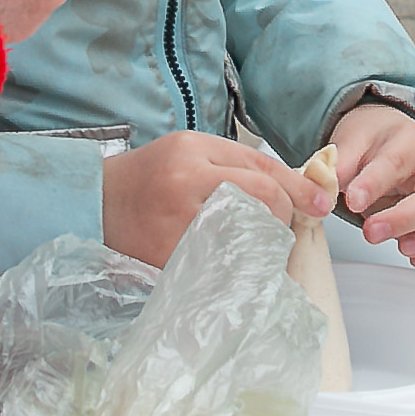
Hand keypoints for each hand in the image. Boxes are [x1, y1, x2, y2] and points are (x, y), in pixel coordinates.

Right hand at [102, 130, 311, 267]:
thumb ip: (237, 164)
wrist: (92, 205)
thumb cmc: (148, 177)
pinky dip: (236, 265)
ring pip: (248, 234)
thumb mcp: (188, 151)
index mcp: (191, 150)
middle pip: (262, 199)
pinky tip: (233, 261)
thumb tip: (294, 188)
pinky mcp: (169, 258)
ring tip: (256, 243)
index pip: (262, 168)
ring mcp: (176, 223)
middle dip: (282, 215)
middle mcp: (185, 183)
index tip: (321, 204)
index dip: (298, 189)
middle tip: (278, 226)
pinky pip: (220, 264)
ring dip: (264, 242)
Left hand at [322, 103, 414, 270]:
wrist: (394, 139)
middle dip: (406, 219)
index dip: (374, 184)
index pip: (397, 162)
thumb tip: (325, 184)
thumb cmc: (377, 142)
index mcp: (411, 144)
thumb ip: (339, 161)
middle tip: (372, 232)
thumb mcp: (352, 139)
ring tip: (404, 249)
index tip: (352, 200)